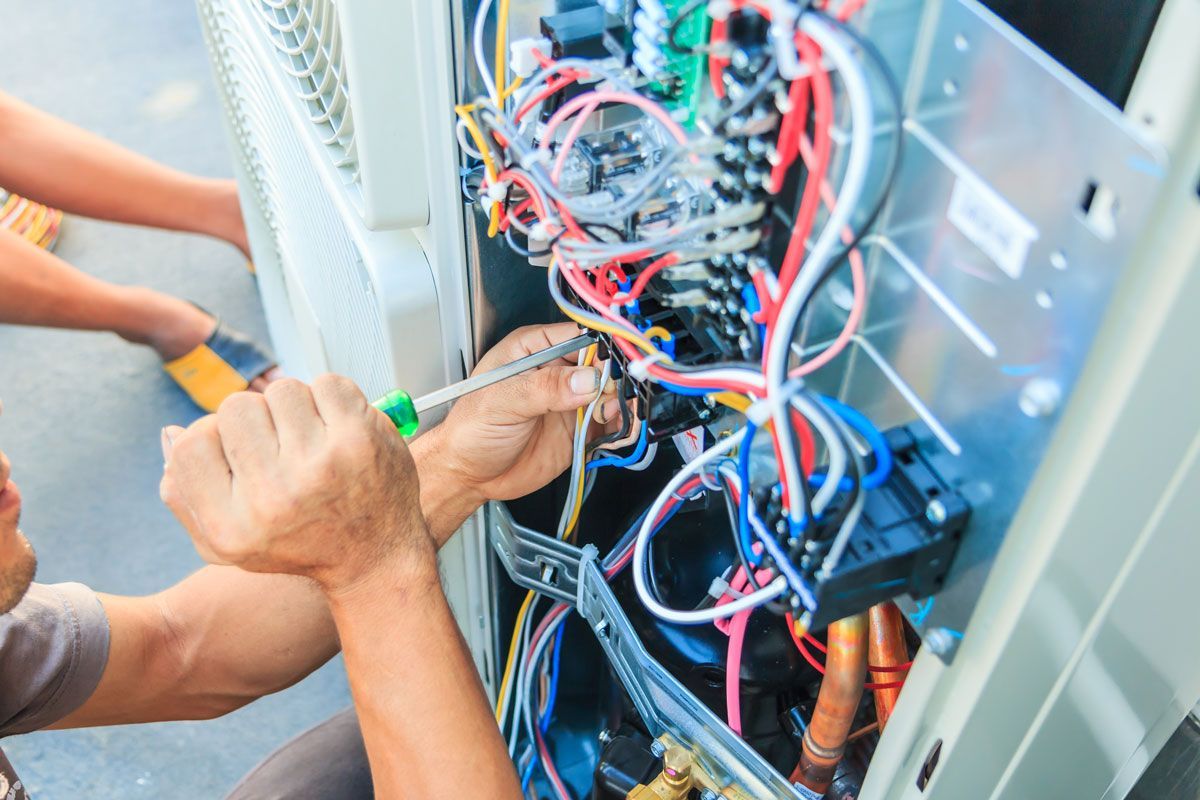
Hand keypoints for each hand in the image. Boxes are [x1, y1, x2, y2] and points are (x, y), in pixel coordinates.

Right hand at [159, 375, 431, 592]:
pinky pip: (328, 383)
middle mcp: (273, 499)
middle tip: (282, 447)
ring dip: (296, 407)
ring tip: (312, 440)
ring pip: (283, 390)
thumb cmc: (298, 544)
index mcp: (231, 528)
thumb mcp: (226, 545)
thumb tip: (169, 432)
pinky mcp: (361, 441)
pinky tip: (337, 430)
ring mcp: (321, 466)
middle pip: (236, 407)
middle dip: (258, 418)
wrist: (376, 559)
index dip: (215, 437)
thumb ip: (185, 493)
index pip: (191, 442)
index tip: (243, 453)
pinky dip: (332, 398)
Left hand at [413, 323, 616, 513]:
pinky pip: (612, 423)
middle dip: (615, 381)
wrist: (470, 475)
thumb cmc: (470, 431)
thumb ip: (544, 388)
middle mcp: (557, 371)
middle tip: (610, 399)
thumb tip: (585, 378)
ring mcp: (571, 401)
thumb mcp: (502, 402)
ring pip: (612, 394)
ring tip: (613, 418)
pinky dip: (622, 428)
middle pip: (603, 365)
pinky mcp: (581, 429)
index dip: (599, 350)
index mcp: (534, 349)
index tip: (609, 369)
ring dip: (622, 405)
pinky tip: (617, 433)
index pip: (579, 337)